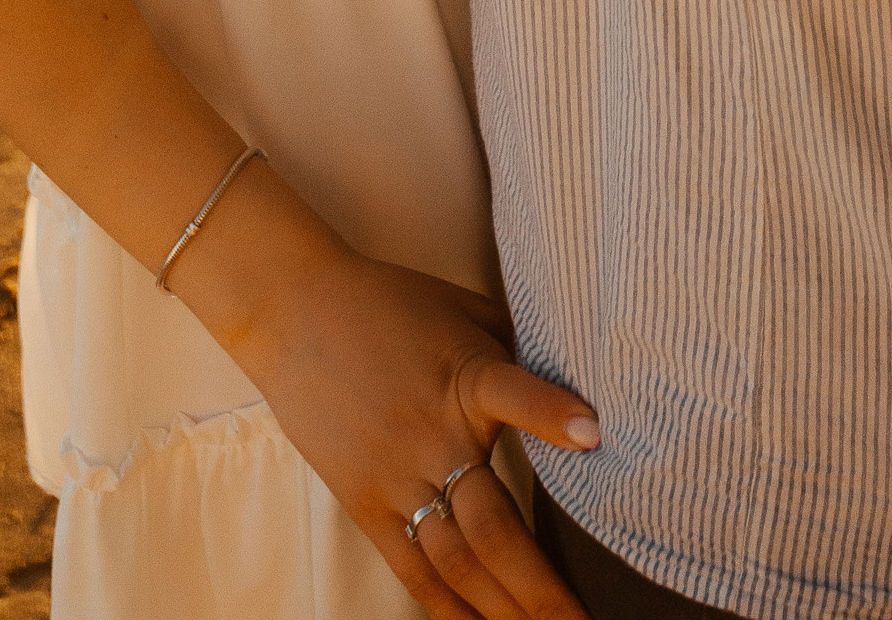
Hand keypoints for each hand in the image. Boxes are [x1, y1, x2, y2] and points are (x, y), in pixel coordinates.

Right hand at [224, 226, 598, 619]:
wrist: (296, 312)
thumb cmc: (392, 302)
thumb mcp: (465, 310)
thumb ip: (515, 353)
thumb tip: (571, 386)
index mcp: (466, 377)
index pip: (514, 393)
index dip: (552, 414)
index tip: (595, 435)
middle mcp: (435, 436)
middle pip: (492, 525)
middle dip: (540, 585)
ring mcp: (397, 477)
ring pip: (457, 562)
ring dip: (502, 610)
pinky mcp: (365, 502)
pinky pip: (412, 569)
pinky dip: (447, 609)